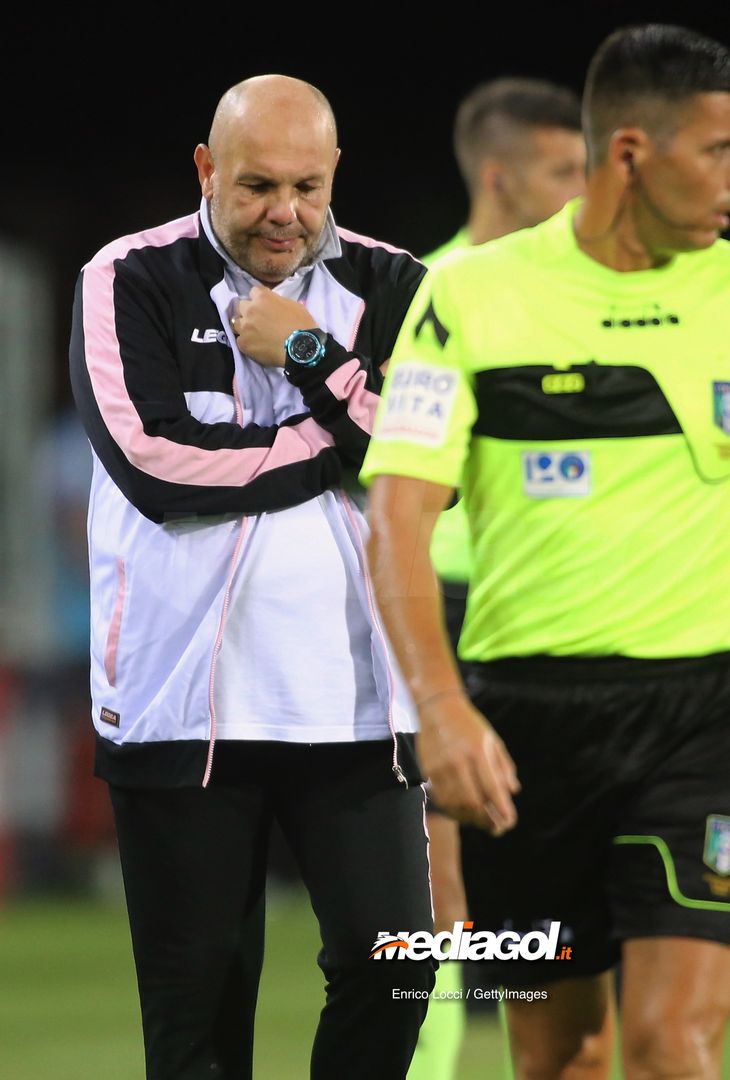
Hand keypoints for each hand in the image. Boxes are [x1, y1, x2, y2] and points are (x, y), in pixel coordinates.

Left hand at [230, 286, 316, 366]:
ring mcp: (245, 327)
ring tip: (254, 333)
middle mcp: (250, 310)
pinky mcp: (243, 343)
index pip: (253, 291)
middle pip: (241, 306)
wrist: (301, 348)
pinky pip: (240, 340)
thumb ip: (277, 301)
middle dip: (249, 311)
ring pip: (236, 322)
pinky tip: (256, 345)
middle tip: (258, 319)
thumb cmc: (301, 325)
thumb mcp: (292, 304)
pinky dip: (247, 342)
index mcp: (262, 298)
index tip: (264, 305)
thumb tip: (273, 303)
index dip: (259, 299)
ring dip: (244, 325)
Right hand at [416, 692, 519, 833]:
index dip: (502, 808)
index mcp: (478, 751)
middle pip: (473, 801)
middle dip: (486, 819)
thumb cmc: (470, 724)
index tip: (510, 822)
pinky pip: (441, 798)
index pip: (492, 788)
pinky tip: (462, 813)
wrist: (438, 707)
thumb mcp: (492, 740)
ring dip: (470, 818)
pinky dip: (453, 810)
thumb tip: (513, 791)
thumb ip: (503, 766)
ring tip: (481, 823)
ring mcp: (441, 766)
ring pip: (455, 803)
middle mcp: (459, 760)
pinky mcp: (428, 770)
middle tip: (496, 828)